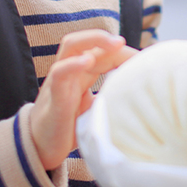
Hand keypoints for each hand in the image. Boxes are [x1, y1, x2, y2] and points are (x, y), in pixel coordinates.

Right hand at [30, 29, 136, 169]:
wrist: (42, 148)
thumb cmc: (69, 127)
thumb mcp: (95, 109)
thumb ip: (110, 98)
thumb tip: (140, 96)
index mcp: (81, 73)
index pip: (101, 52)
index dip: (121, 52)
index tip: (144, 60)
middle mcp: (70, 71)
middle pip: (84, 41)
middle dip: (104, 38)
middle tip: (124, 42)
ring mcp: (59, 80)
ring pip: (70, 46)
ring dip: (92, 40)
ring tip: (113, 43)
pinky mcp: (52, 96)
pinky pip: (59, 73)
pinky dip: (72, 64)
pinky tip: (87, 62)